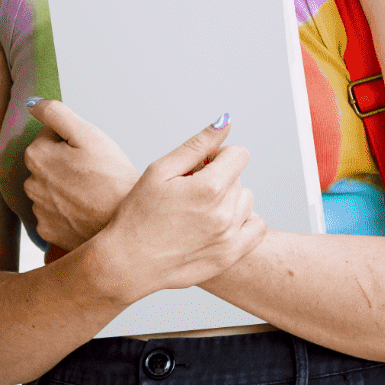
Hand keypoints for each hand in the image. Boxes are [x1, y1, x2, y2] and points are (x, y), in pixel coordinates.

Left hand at [21, 97, 138, 251]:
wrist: (125, 225)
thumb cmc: (111, 177)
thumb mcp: (87, 134)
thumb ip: (56, 113)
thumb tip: (32, 104)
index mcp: (36, 155)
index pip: (50, 135)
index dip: (74, 140)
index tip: (90, 153)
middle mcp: (30, 183)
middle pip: (49, 162)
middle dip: (67, 163)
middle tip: (94, 172)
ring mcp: (38, 210)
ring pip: (52, 188)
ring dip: (66, 186)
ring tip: (92, 192)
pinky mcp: (48, 231)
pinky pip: (55, 214)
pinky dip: (67, 211)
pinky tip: (85, 210)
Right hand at [82, 116, 266, 302]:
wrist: (128, 261)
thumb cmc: (138, 214)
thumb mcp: (160, 170)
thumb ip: (197, 145)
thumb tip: (225, 122)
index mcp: (208, 188)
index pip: (238, 155)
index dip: (218, 155)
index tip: (199, 166)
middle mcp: (224, 214)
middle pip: (239, 178)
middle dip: (218, 178)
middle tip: (188, 191)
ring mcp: (230, 237)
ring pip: (246, 201)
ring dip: (228, 200)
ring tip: (198, 210)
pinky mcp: (230, 255)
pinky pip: (257, 227)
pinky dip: (242, 221)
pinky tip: (218, 224)